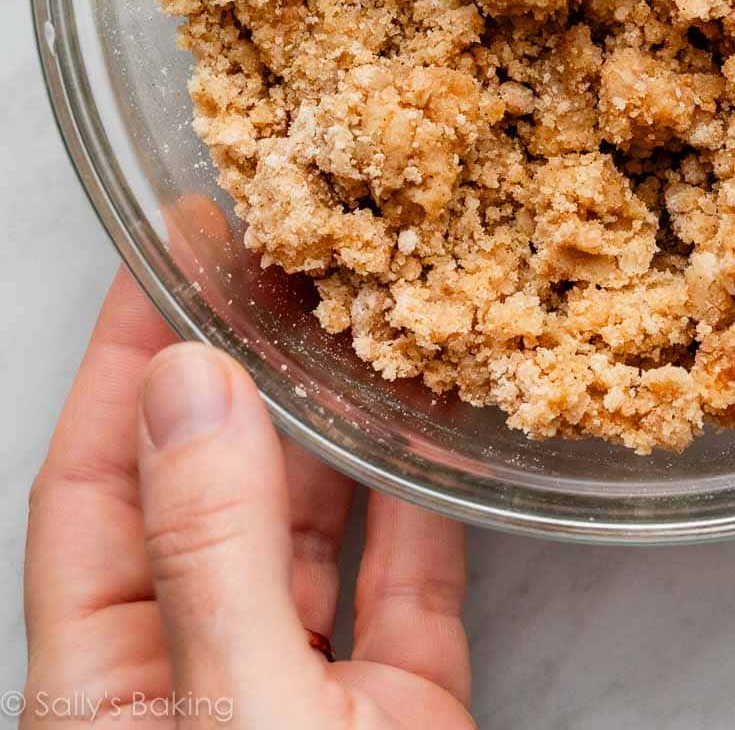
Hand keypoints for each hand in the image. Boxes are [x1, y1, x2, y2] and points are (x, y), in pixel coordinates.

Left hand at [23, 270, 472, 727]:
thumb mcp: (241, 709)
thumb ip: (214, 549)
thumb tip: (191, 382)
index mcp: (109, 690)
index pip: (93, 486)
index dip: (124, 357)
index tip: (168, 257)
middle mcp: (200, 674)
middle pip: (206, 487)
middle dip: (241, 368)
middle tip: (280, 261)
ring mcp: (304, 692)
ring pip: (310, 526)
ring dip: (338, 425)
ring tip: (358, 314)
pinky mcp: (404, 706)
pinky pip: (411, 578)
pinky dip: (426, 500)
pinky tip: (435, 424)